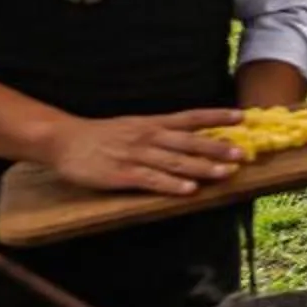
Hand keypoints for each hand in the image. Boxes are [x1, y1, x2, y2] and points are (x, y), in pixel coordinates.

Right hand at [42, 108, 247, 194]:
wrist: (63, 140)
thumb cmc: (101, 136)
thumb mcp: (134, 126)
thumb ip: (162, 132)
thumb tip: (194, 136)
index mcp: (152, 124)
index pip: (190, 117)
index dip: (216, 116)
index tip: (242, 117)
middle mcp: (148, 137)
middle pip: (188, 141)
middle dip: (217, 147)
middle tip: (243, 153)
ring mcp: (135, 155)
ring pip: (174, 161)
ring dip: (202, 167)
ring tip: (225, 173)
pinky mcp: (121, 175)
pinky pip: (151, 180)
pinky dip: (171, 184)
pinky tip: (188, 190)